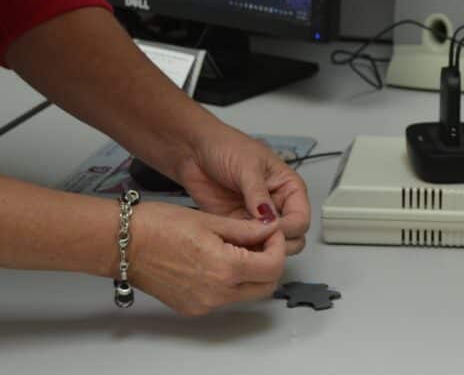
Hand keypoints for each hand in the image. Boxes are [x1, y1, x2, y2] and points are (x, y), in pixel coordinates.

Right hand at [130, 201, 285, 315]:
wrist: (122, 244)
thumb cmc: (158, 226)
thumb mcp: (210, 220)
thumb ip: (246, 229)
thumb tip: (271, 228)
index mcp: (225, 268)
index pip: (273, 266)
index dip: (278, 246)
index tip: (271, 231)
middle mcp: (217, 293)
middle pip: (266, 286)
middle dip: (271, 262)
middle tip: (262, 240)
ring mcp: (204, 304)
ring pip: (246, 294)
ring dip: (252, 272)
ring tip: (239, 247)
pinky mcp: (193, 308)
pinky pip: (225, 298)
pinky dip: (231, 281)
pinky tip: (220, 259)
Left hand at [177, 127, 310, 255]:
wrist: (195, 150)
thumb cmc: (226, 146)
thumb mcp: (247, 166)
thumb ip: (258, 194)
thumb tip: (269, 219)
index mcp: (288, 188)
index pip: (301, 219)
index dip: (288, 228)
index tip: (269, 230)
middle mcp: (277, 205)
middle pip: (292, 237)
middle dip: (278, 244)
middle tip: (258, 241)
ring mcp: (257, 218)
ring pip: (270, 245)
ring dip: (260, 249)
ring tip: (243, 244)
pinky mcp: (238, 226)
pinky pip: (248, 245)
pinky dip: (243, 250)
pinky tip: (233, 245)